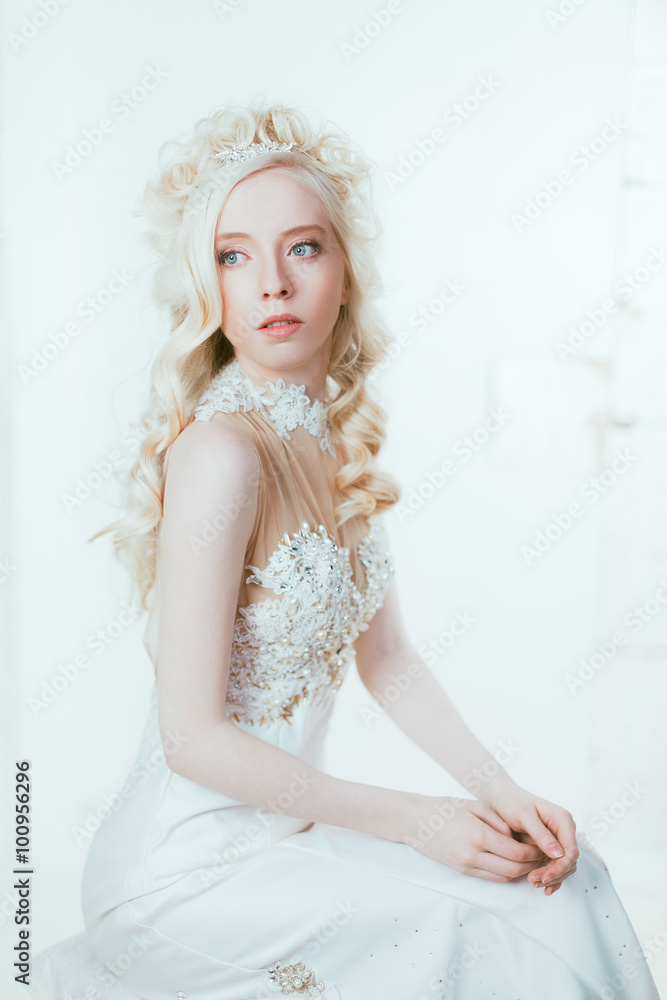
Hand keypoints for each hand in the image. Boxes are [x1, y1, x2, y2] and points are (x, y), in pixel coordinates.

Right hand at [401, 794, 547, 882]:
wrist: (415, 821)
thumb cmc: (444, 808)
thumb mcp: (474, 805)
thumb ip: (498, 820)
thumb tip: (517, 835)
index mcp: (478, 834)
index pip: (516, 852)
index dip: (534, 852)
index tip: (542, 846)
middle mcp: (473, 854)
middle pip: (514, 869)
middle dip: (532, 864)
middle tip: (542, 855)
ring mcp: (467, 865)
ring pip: (504, 876)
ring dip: (521, 872)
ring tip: (530, 860)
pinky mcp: (463, 870)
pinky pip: (491, 877)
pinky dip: (506, 873)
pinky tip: (512, 863)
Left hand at [482, 782, 578, 895]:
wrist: (500, 798)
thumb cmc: (511, 801)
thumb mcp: (524, 816)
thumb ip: (541, 834)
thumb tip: (559, 853)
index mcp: (562, 820)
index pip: (571, 850)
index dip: (560, 867)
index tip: (545, 876)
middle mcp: (563, 830)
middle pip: (568, 861)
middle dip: (554, 874)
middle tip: (535, 881)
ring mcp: (556, 840)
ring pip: (562, 866)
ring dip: (551, 877)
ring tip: (534, 883)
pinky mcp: (548, 847)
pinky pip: (554, 866)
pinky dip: (549, 876)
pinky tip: (541, 886)